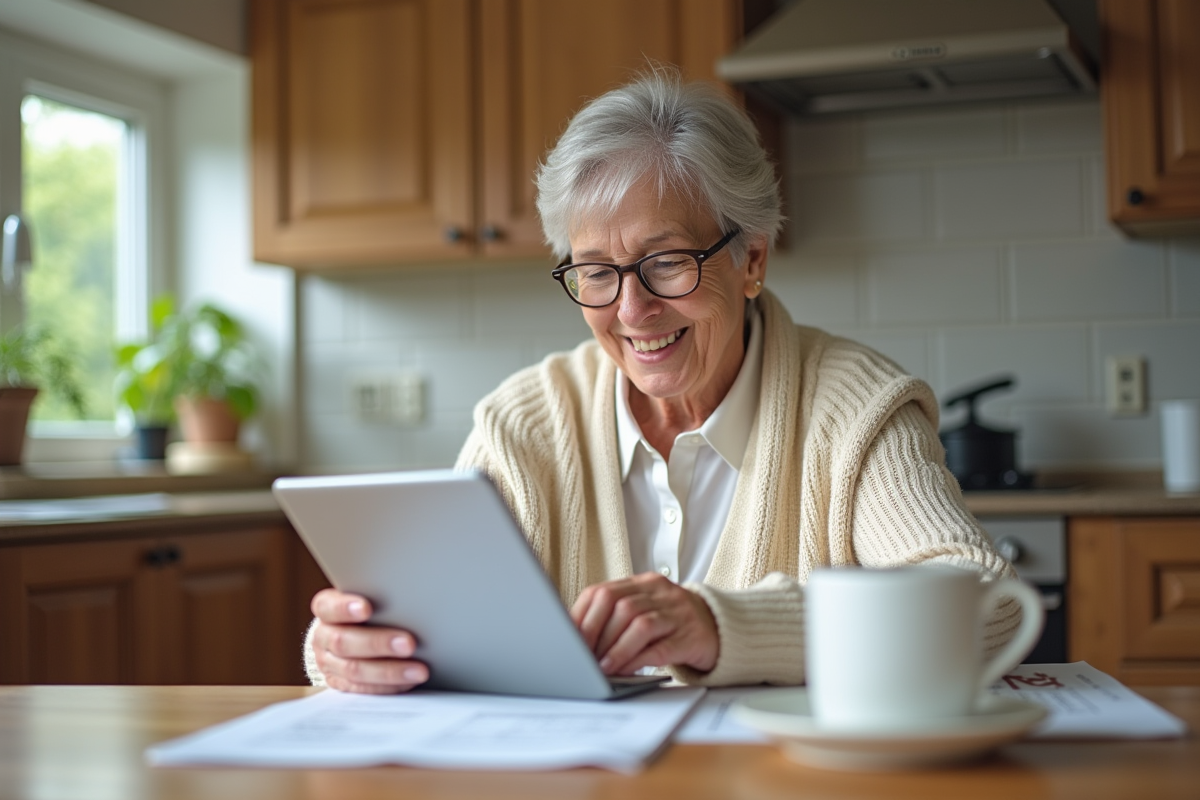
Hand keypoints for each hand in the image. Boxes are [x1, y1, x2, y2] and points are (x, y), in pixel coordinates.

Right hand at [309, 589, 428, 693]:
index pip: (328, 607)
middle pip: (343, 642)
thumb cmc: (369, 610)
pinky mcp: (339, 683)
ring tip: (418, 670)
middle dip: (378, 643)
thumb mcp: (368, 598)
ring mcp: (328, 662)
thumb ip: (380, 598)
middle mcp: (322, 636)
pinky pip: (362, 689)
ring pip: (354, 670)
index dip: (345, 608)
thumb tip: (412, 598)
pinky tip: (409, 682)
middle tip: (410, 644)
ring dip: (389, 671)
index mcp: (326, 609)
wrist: (348, 635)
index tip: (367, 608)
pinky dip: (387, 686)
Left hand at [569, 573, 718, 675]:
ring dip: (615, 648)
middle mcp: (660, 593)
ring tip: (601, 667)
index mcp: (643, 583)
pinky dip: (637, 659)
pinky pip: (660, 647)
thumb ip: (616, 616)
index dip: (582, 616)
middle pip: (618, 605)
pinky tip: (625, 670)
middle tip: (581, 656)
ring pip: (639, 624)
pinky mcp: (691, 637)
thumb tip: (576, 639)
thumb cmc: (673, 623)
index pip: (603, 591)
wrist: (721, 628)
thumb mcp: (645, 609)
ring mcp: (678, 613)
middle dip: (595, 632)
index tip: (567, 638)